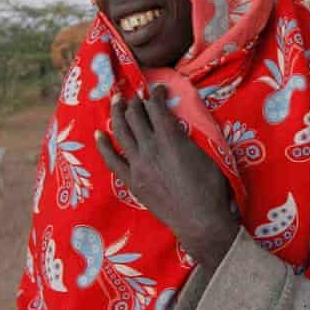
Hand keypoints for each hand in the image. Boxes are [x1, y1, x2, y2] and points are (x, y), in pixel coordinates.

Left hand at [95, 84, 238, 268]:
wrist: (199, 221)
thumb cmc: (210, 188)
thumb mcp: (206, 155)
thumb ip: (187, 137)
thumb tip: (176, 125)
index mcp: (170, 139)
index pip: (157, 108)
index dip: (156, 94)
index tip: (157, 88)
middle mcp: (150, 148)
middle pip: (136, 116)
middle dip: (136, 101)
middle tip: (136, 94)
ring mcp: (137, 165)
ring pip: (121, 132)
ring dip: (118, 113)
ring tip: (116, 101)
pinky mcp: (132, 181)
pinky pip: (112, 160)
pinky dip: (104, 145)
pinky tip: (99, 134)